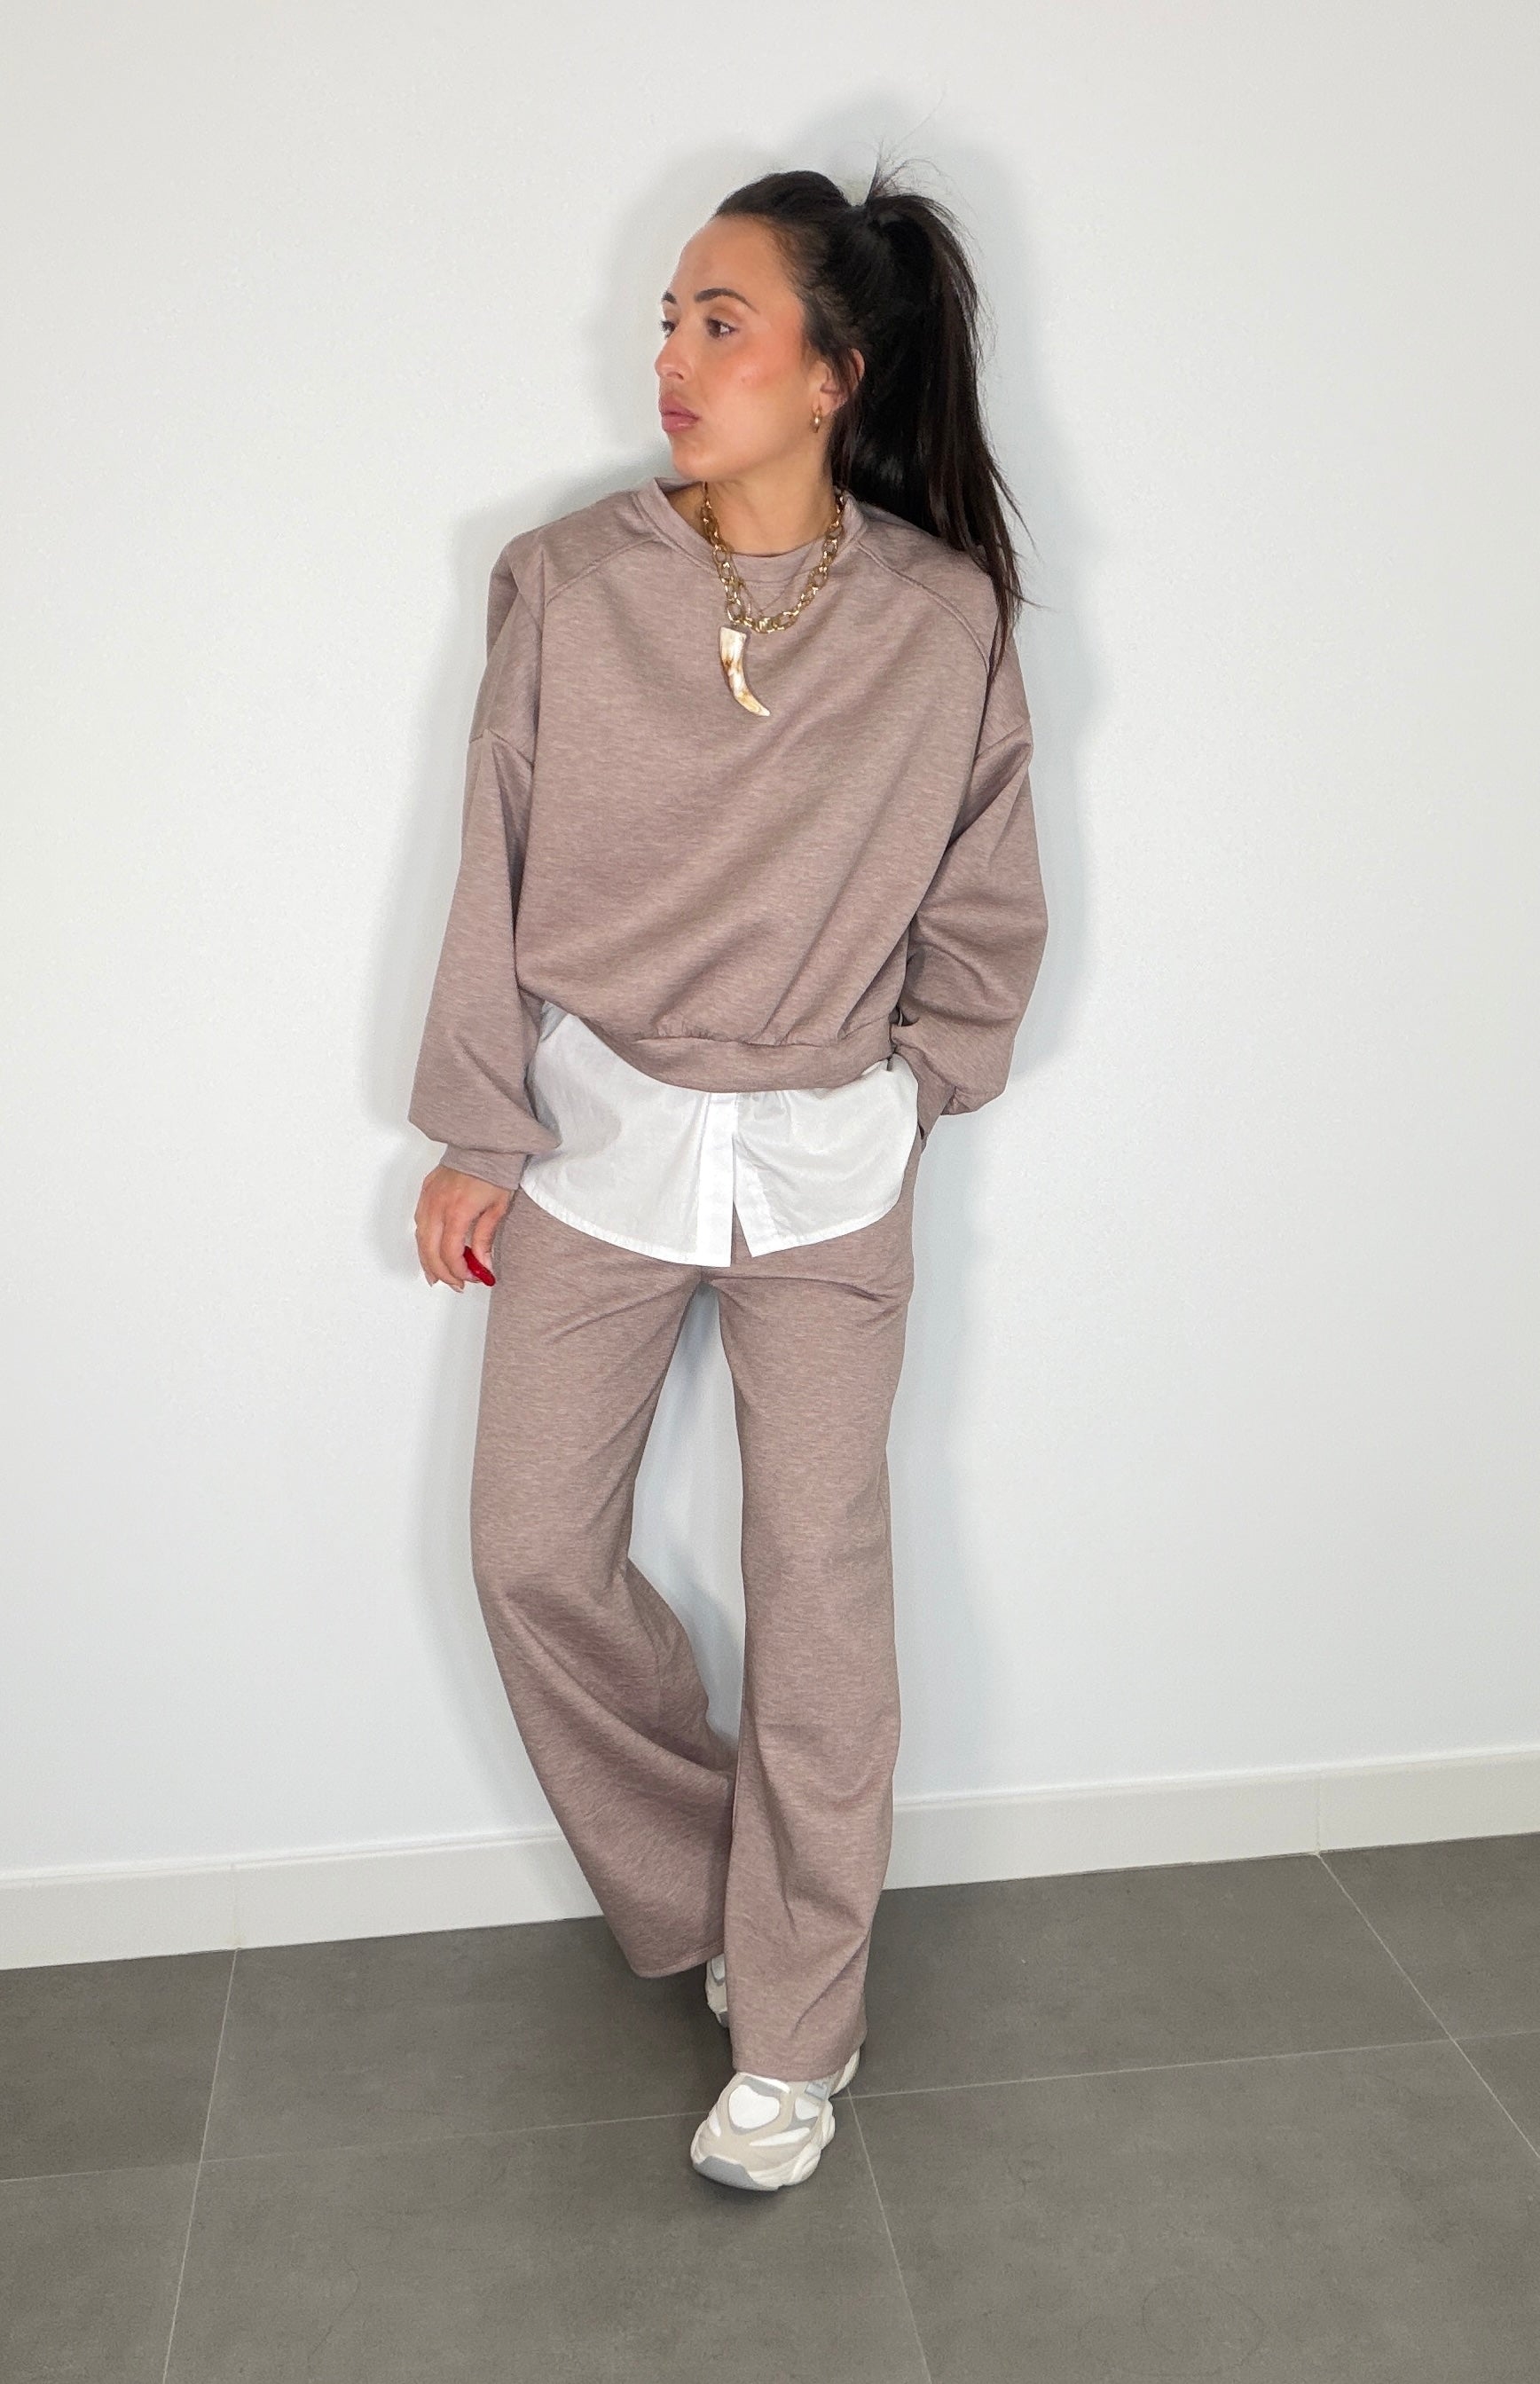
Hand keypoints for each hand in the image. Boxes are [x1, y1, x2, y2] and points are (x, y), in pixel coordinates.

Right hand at [415, 1165, 510, 1290]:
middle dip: (443, 1272)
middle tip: (456, 1285)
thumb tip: (483, 1265)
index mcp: (457, 1211)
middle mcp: (437, 1206)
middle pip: (430, 1250)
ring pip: (420, 1238)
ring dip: (428, 1260)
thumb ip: (485, 1239)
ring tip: (438, 1276)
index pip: (450, 1252)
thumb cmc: (495, 1172)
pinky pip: (418, 1223)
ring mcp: (428, 1198)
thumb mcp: (498, 1208)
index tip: (472, 1277)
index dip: (459, 1270)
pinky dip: (423, 1241)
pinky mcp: (425, 1191)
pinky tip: (429, 1251)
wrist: (485, 1144)